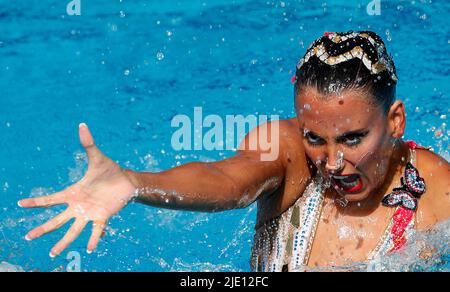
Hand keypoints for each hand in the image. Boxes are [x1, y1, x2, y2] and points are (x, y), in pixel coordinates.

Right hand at [19, 124, 136, 256]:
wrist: (126, 181)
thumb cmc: (110, 170)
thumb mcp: (97, 157)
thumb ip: (88, 143)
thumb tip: (82, 124)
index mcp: (73, 193)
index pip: (50, 199)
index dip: (36, 202)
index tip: (20, 204)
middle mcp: (78, 206)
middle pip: (57, 219)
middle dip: (42, 229)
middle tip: (28, 236)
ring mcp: (89, 213)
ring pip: (73, 230)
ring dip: (63, 241)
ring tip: (52, 253)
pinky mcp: (102, 217)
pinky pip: (96, 230)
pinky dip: (94, 239)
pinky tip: (90, 249)